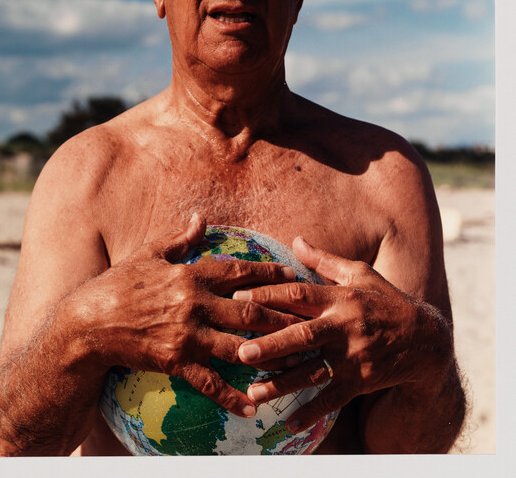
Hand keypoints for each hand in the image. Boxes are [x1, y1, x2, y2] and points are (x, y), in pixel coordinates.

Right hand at [78, 214, 302, 418]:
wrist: (88, 324)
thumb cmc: (118, 285)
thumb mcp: (148, 255)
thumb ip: (179, 239)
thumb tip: (202, 218)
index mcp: (189, 275)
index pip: (240, 272)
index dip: (271, 275)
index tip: (295, 278)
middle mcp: (193, 304)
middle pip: (251, 312)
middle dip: (285, 317)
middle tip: (312, 322)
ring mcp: (186, 335)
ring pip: (240, 347)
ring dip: (271, 356)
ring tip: (298, 362)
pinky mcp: (175, 362)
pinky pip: (210, 383)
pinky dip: (233, 397)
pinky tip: (253, 407)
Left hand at [233, 237, 452, 432]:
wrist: (426, 339)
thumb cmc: (385, 301)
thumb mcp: (360, 274)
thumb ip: (325, 261)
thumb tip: (296, 240)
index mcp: (340, 298)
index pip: (298, 294)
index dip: (268, 295)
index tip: (238, 299)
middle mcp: (345, 326)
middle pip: (303, 335)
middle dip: (271, 344)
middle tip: (240, 352)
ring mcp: (353, 356)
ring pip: (313, 371)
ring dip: (282, 384)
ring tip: (253, 392)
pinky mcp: (362, 381)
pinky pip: (333, 398)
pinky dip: (312, 412)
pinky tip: (288, 423)